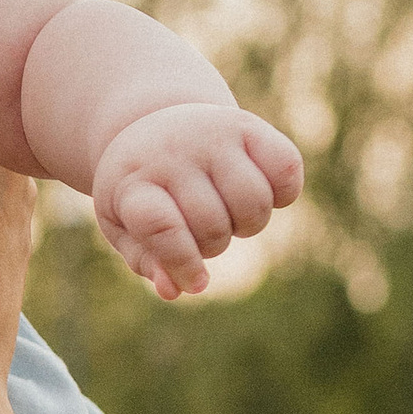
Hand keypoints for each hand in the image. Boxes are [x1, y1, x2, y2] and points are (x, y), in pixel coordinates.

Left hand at [91, 104, 302, 297]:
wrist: (153, 123)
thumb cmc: (139, 188)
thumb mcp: (125, 225)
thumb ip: (147, 259)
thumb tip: (173, 290)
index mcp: (132, 182)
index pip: (162, 227)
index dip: (182, 262)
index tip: (197, 282)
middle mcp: (172, 153)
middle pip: (214, 226)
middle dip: (213, 245)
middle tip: (201, 230)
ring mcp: (211, 135)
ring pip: (254, 204)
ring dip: (248, 224)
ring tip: (228, 213)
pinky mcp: (247, 124)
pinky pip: (287, 170)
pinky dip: (283, 194)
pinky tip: (263, 192)